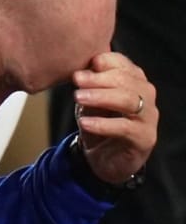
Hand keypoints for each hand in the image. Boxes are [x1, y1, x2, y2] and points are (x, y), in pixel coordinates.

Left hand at [73, 51, 156, 184]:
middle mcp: (145, 96)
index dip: (108, 62)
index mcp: (134, 83)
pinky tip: (84, 122)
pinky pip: (124, 128)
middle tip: (77, 79)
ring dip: (101, 96)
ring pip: (128, 100)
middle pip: (127, 80)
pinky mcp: (144, 138)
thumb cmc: (99, 127)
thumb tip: (80, 73)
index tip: (88, 63)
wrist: (106, 161)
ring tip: (78, 97)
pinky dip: (102, 124)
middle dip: (100, 78)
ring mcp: (148, 117)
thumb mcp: (90, 105)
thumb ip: (89, 89)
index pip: (125, 66)